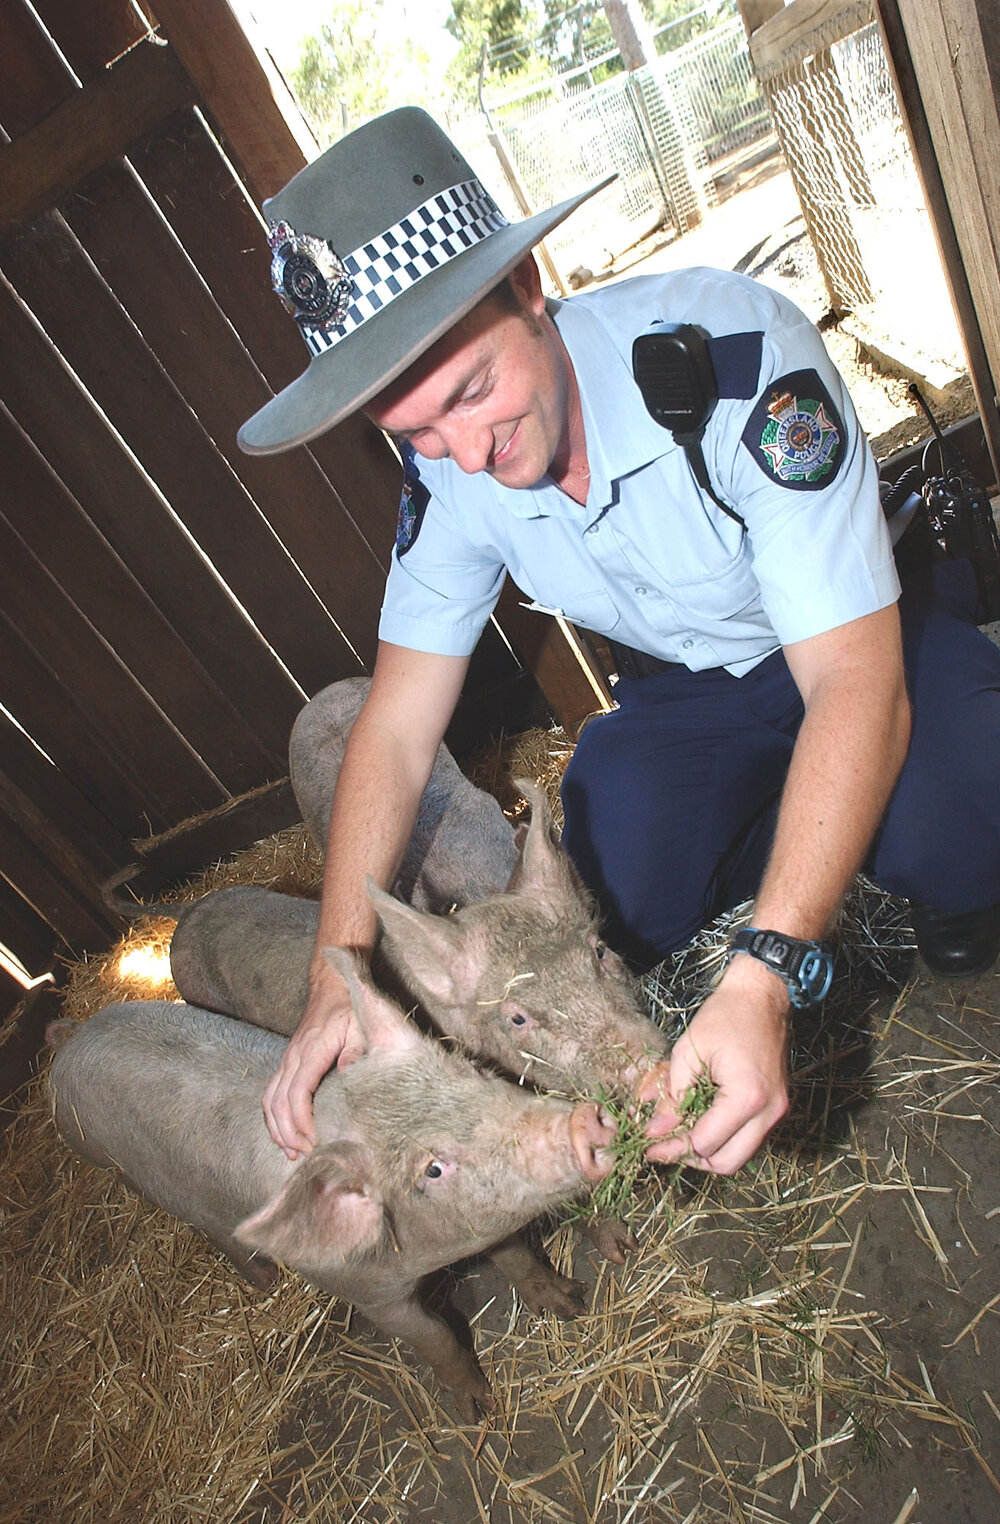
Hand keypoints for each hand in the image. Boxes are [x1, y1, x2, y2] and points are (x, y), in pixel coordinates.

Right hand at [262, 962, 365, 1159]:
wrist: (331, 985)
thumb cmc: (349, 1007)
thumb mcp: (360, 1025)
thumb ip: (355, 1051)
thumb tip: (348, 1076)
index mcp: (312, 1050)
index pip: (297, 1093)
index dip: (301, 1121)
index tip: (313, 1142)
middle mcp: (293, 1057)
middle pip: (278, 1102)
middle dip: (288, 1133)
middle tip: (305, 1155)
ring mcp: (287, 1060)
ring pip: (269, 1099)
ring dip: (277, 1129)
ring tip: (291, 1153)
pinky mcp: (287, 1063)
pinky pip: (271, 1093)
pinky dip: (273, 1117)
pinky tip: (284, 1134)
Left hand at [638, 958, 790, 1174]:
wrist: (762, 994)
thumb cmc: (726, 1015)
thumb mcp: (688, 1051)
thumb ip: (671, 1096)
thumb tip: (654, 1131)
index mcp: (746, 1098)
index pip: (704, 1144)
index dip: (672, 1148)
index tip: (648, 1144)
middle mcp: (768, 1112)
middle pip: (727, 1163)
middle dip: (692, 1159)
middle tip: (665, 1145)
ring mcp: (777, 1111)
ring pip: (740, 1155)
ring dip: (709, 1151)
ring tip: (680, 1132)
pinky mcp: (777, 1106)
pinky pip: (749, 1137)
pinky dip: (724, 1137)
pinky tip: (700, 1119)